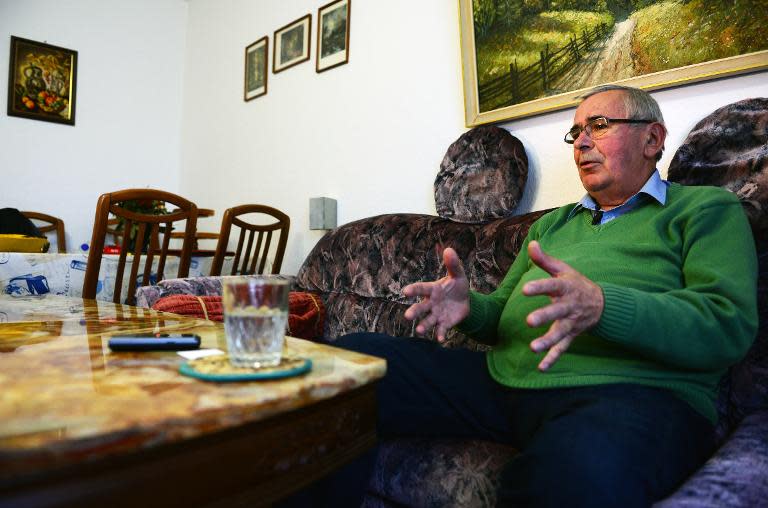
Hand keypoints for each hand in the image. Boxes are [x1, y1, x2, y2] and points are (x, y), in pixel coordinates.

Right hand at [403, 247, 469, 341]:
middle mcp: (430, 303)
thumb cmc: (457, 286)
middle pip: (420, 308)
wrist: (465, 301)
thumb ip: (453, 264)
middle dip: (414, 312)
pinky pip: (441, 330)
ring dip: (423, 326)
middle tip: (407, 316)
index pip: (420, 288)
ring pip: (427, 321)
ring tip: (419, 331)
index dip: (413, 290)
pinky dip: (440, 335)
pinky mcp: (444, 324)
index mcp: (432, 289)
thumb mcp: (458, 275)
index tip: (405, 291)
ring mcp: (436, 315)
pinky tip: (441, 339)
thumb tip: (448, 249)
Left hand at [523, 241, 603, 370]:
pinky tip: (541, 368)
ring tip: (533, 348)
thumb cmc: (576, 284)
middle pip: (556, 312)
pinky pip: (563, 349)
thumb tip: (530, 244)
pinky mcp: (571, 336)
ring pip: (560, 334)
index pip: (552, 286)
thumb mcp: (563, 270)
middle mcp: (569, 307)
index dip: (539, 288)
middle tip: (529, 321)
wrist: (603, 304)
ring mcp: (571, 323)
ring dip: (547, 342)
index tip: (525, 289)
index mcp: (566, 288)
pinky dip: (553, 359)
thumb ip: (545, 260)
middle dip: (544, 317)